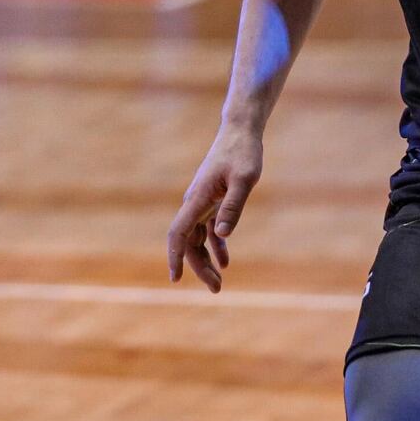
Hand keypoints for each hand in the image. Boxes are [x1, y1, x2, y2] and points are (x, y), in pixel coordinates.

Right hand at [167, 121, 264, 292]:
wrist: (241, 131)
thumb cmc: (243, 153)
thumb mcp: (244, 180)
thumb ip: (233, 206)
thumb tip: (222, 235)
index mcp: (198, 198)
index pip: (178, 233)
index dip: (174, 256)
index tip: (176, 279)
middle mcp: (195, 202)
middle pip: (189, 241)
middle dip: (198, 267)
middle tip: (215, 289)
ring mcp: (203, 201)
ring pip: (197, 238)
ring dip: (205, 260)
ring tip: (219, 282)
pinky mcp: (212, 200)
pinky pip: (209, 229)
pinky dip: (216, 246)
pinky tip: (226, 261)